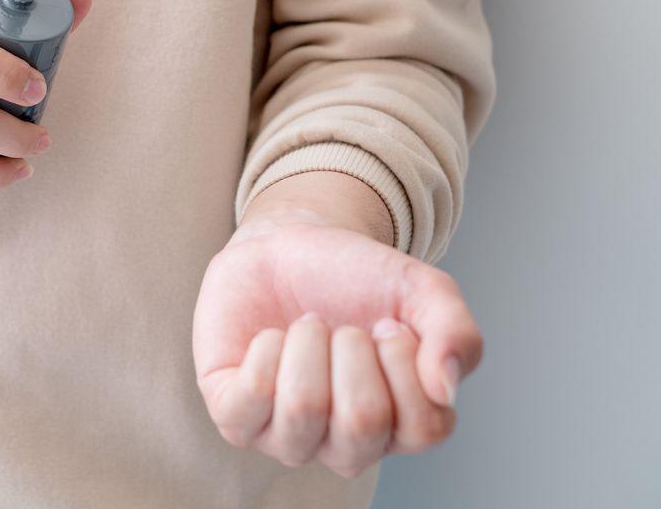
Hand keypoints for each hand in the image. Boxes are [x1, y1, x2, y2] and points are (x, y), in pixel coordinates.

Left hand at [191, 173, 481, 476]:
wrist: (289, 246)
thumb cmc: (355, 280)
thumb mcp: (421, 290)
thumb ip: (457, 333)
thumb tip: (445, 388)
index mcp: (399, 426)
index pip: (425, 427)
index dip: (405, 360)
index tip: (386, 323)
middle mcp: (345, 445)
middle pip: (362, 424)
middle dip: (353, 349)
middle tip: (343, 325)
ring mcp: (287, 436)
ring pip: (303, 410)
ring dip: (307, 345)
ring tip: (307, 325)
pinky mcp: (234, 415)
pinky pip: (248, 401)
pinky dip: (264, 351)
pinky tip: (271, 337)